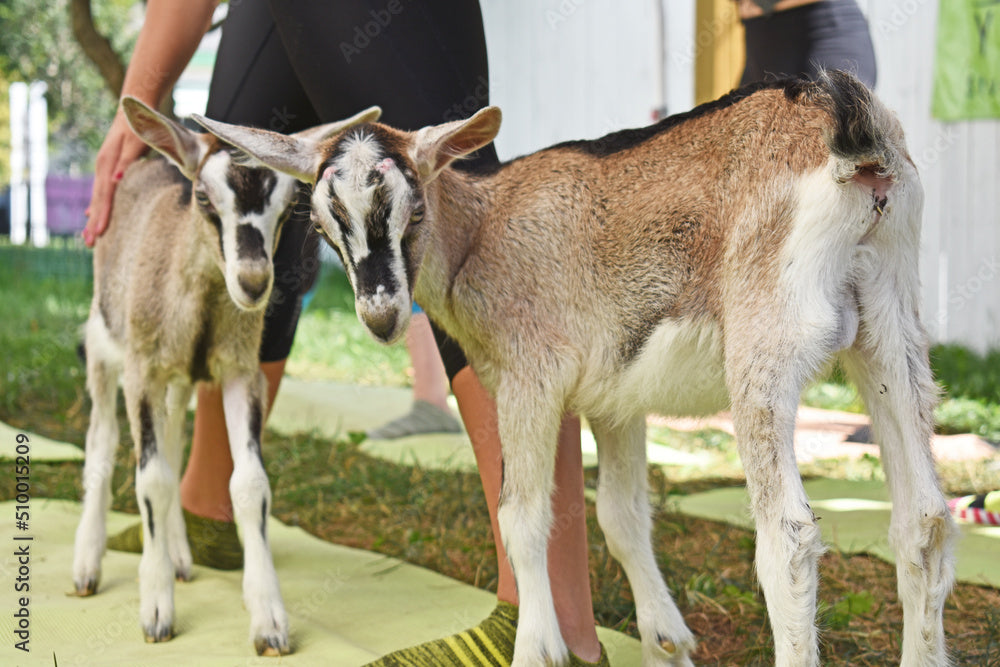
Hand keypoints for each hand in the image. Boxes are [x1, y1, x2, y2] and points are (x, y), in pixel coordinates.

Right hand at [83, 108, 149, 245]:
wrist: (132, 112)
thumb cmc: (138, 128)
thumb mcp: (135, 143)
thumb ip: (127, 161)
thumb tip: (117, 179)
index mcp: (108, 164)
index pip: (105, 195)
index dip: (102, 214)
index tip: (100, 232)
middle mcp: (102, 168)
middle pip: (98, 200)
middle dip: (94, 222)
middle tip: (89, 243)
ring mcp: (104, 169)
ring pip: (98, 198)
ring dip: (94, 218)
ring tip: (89, 237)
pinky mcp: (108, 169)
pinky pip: (101, 192)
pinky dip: (97, 206)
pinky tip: (92, 215)